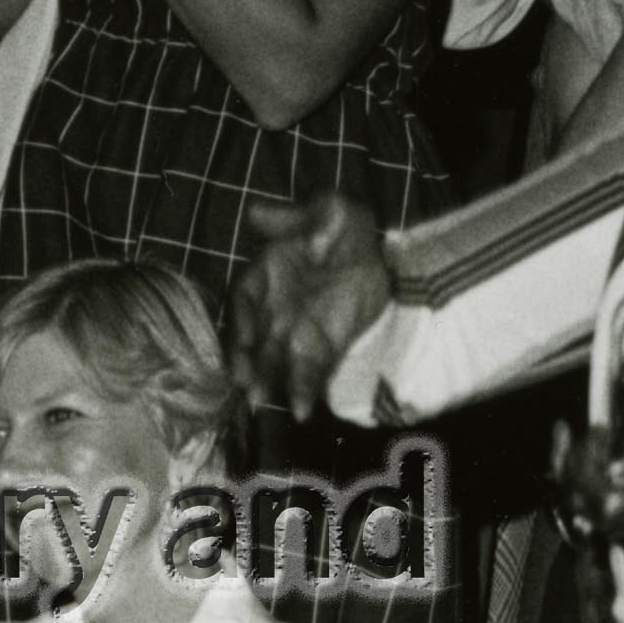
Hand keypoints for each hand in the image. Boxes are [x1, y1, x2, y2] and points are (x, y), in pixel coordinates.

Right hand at [231, 193, 393, 412]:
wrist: (385, 256)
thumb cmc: (347, 230)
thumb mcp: (327, 211)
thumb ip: (292, 217)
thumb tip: (253, 213)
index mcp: (266, 275)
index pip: (243, 300)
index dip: (238, 321)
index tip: (239, 340)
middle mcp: (274, 309)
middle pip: (254, 339)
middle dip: (248, 363)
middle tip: (246, 386)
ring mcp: (296, 332)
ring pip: (275, 361)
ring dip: (268, 383)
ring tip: (264, 403)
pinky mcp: (322, 351)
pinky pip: (309, 373)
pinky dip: (304, 391)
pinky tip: (303, 411)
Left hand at [561, 421, 623, 563]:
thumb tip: (606, 449)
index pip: (593, 492)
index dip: (577, 461)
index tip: (581, 429)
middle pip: (586, 507)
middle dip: (573, 468)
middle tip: (573, 434)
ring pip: (596, 516)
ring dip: (586, 481)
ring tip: (592, 446)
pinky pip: (613, 522)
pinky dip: (603, 495)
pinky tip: (610, 469)